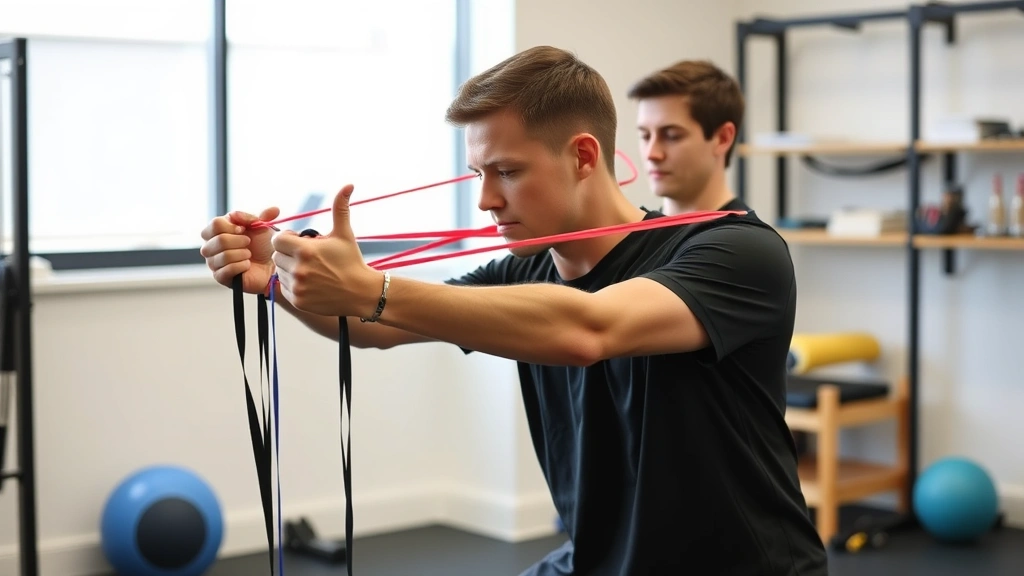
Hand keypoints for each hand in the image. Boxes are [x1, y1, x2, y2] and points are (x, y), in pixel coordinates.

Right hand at [200, 207, 279, 294]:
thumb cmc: (262, 246)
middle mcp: (211, 246)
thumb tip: (274, 210)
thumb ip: (264, 216)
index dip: (231, 226)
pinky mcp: (220, 277)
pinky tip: (247, 265)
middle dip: (238, 241)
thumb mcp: (263, 227)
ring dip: (242, 254)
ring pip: (223, 256)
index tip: (243, 230)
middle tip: (248, 243)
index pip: (215, 224)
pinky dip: (241, 266)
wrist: (271, 267)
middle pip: (218, 240)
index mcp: (217, 231)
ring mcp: (214, 262)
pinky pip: (227, 270)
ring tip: (249, 255)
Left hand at [271, 185, 380, 316]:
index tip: (300, 243)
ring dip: (290, 270)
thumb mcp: (344, 234)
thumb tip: (348, 185)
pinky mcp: (298, 301)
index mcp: (305, 250)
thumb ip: (340, 208)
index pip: (278, 240)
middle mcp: (298, 269)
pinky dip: (294, 286)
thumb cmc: (352, 261)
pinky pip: (284, 288)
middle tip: (307, 258)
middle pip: (277, 257)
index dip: (288, 240)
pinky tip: (311, 283)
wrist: (362, 293)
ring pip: (280, 273)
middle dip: (289, 255)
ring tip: (310, 271)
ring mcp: (297, 287)